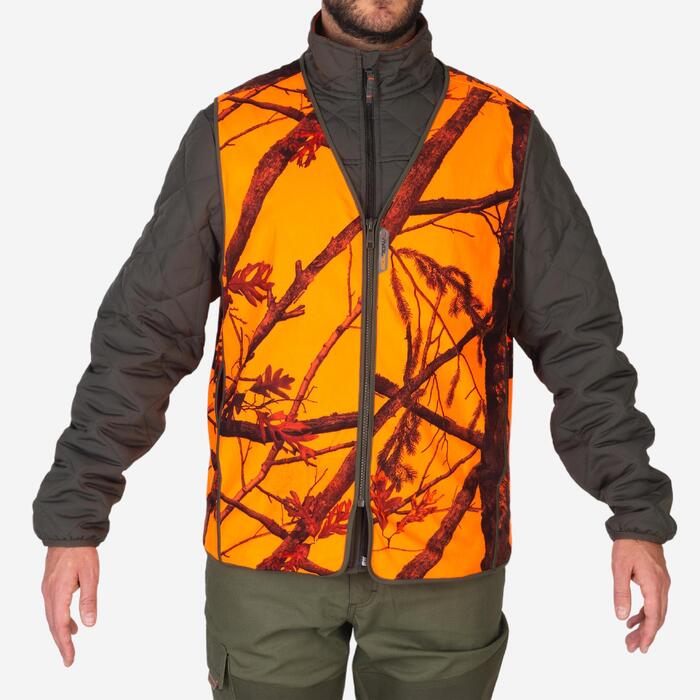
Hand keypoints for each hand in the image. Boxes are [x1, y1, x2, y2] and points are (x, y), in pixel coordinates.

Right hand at [41, 546, 99, 665]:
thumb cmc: (81, 553)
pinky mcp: (50, 585)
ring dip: (60, 632)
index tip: (69, 659)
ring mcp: (47, 589)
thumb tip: (90, 623)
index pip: (60, 625)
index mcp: (58, 593)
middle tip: (69, 660)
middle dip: (61, 643)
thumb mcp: (90, 575)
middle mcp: (49, 593)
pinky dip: (60, 620)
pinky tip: (72, 624)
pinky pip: (53, 608)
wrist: (69, 533)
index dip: (65, 644)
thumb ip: (89, 600)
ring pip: (52, 617)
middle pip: (53, 625)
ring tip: (71, 644)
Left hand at [612, 539, 669, 652]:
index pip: (654, 616)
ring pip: (657, 611)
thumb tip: (621, 617)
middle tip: (631, 647)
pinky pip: (654, 602)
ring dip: (645, 625)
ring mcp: (662, 583)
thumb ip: (621, 593)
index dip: (648, 634)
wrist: (639, 526)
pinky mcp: (658, 580)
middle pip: (657, 617)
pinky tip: (632, 619)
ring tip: (630, 637)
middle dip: (645, 634)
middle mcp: (662, 586)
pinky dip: (645, 613)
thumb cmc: (628, 545)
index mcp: (654, 584)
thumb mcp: (619, 568)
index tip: (641, 648)